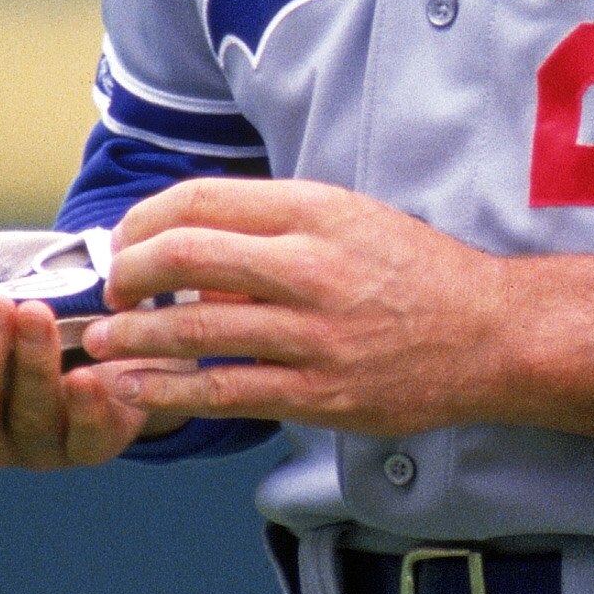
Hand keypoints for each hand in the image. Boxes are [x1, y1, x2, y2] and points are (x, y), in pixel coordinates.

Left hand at [76, 179, 593, 444]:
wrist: (491, 334)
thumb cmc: (415, 274)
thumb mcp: (348, 221)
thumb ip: (271, 229)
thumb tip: (192, 255)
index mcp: (313, 211)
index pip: (200, 199)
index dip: (144, 221)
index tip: (125, 243)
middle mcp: (310, 265)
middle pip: (183, 254)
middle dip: (128, 274)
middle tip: (112, 292)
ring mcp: (313, 333)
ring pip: (193, 327)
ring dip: (132, 336)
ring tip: (103, 344)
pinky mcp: (318, 393)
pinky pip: (222, 390)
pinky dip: (165, 391)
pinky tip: (132, 389)